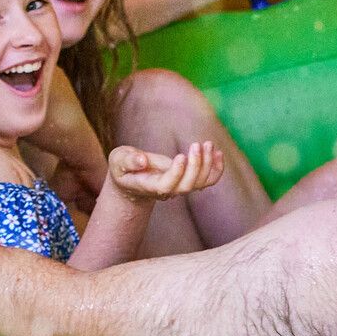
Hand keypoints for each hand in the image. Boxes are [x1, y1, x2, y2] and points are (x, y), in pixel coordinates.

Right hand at [106, 142, 223, 202]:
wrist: (131, 181)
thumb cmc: (123, 168)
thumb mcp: (118, 160)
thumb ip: (127, 160)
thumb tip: (142, 161)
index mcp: (149, 186)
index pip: (166, 186)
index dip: (176, 173)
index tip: (181, 155)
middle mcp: (166, 190)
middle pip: (186, 187)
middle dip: (195, 166)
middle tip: (197, 144)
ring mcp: (178, 187)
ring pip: (199, 184)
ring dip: (207, 164)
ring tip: (208, 144)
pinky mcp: (187, 181)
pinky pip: (206, 180)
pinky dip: (216, 168)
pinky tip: (218, 152)